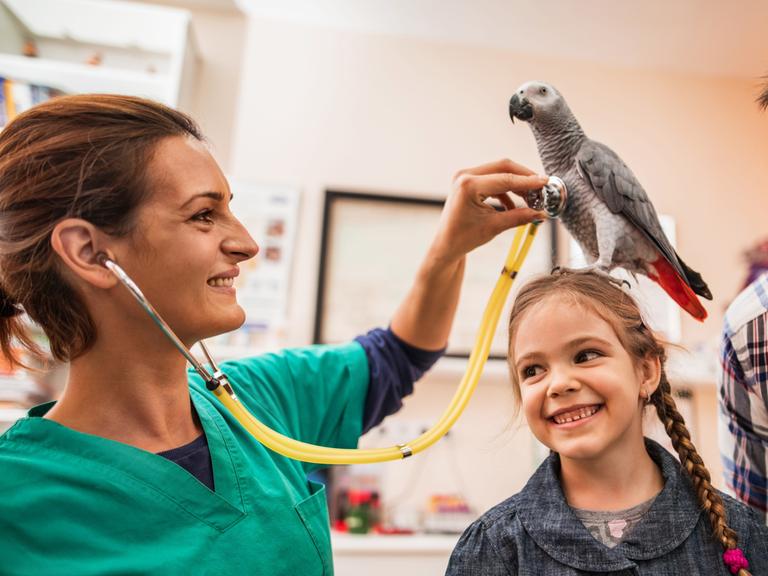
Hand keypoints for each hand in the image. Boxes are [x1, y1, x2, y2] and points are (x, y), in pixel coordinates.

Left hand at [429, 159, 548, 264]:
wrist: (446, 244)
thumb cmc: (464, 237)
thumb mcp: (494, 227)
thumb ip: (519, 217)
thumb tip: (542, 213)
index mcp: (468, 186)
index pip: (506, 178)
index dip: (528, 181)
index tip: (546, 183)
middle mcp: (465, 175)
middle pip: (504, 167)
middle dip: (524, 177)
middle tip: (541, 189)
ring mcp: (465, 176)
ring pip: (499, 172)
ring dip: (516, 184)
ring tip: (531, 199)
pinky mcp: (468, 181)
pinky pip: (493, 179)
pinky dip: (506, 189)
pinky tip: (514, 205)